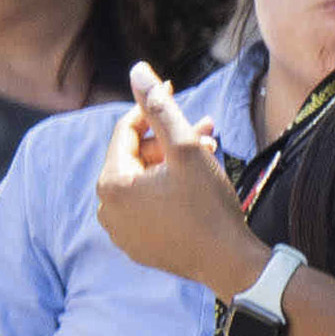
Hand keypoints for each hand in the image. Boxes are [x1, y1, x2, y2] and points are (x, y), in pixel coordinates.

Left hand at [87, 72, 262, 296]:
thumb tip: (138, 70)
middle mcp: (106, 208)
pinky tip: (194, 189)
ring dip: (170, 167)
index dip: (152, 109)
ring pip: (141, 184)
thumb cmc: (209, 206)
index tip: (177, 94)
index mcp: (112, 182)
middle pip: (134, 159)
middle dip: (169, 141)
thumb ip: (160, 109)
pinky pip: (145, 208)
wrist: (228, 264)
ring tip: (206, 159)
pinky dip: (165, 193)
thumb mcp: (187, 150)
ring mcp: (119, 231)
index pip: (125, 131)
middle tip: (207, 133)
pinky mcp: (136, 246)